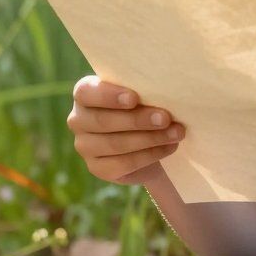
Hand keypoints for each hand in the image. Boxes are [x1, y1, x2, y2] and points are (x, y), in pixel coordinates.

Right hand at [67, 75, 185, 186]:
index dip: (109, 96)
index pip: (86, 93)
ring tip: (176, 133)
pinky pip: (122, 164)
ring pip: (114, 144)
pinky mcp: (97, 168)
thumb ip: (144, 89)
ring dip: (150, 138)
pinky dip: (149, 155)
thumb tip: (165, 88)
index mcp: (85, 94)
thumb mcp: (143, 93)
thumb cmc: (145, 105)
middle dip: (138, 120)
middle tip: (166, 118)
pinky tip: (169, 147)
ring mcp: (85, 146)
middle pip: (103, 121)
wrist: (150, 139)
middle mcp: (78, 120)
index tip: (134, 98)